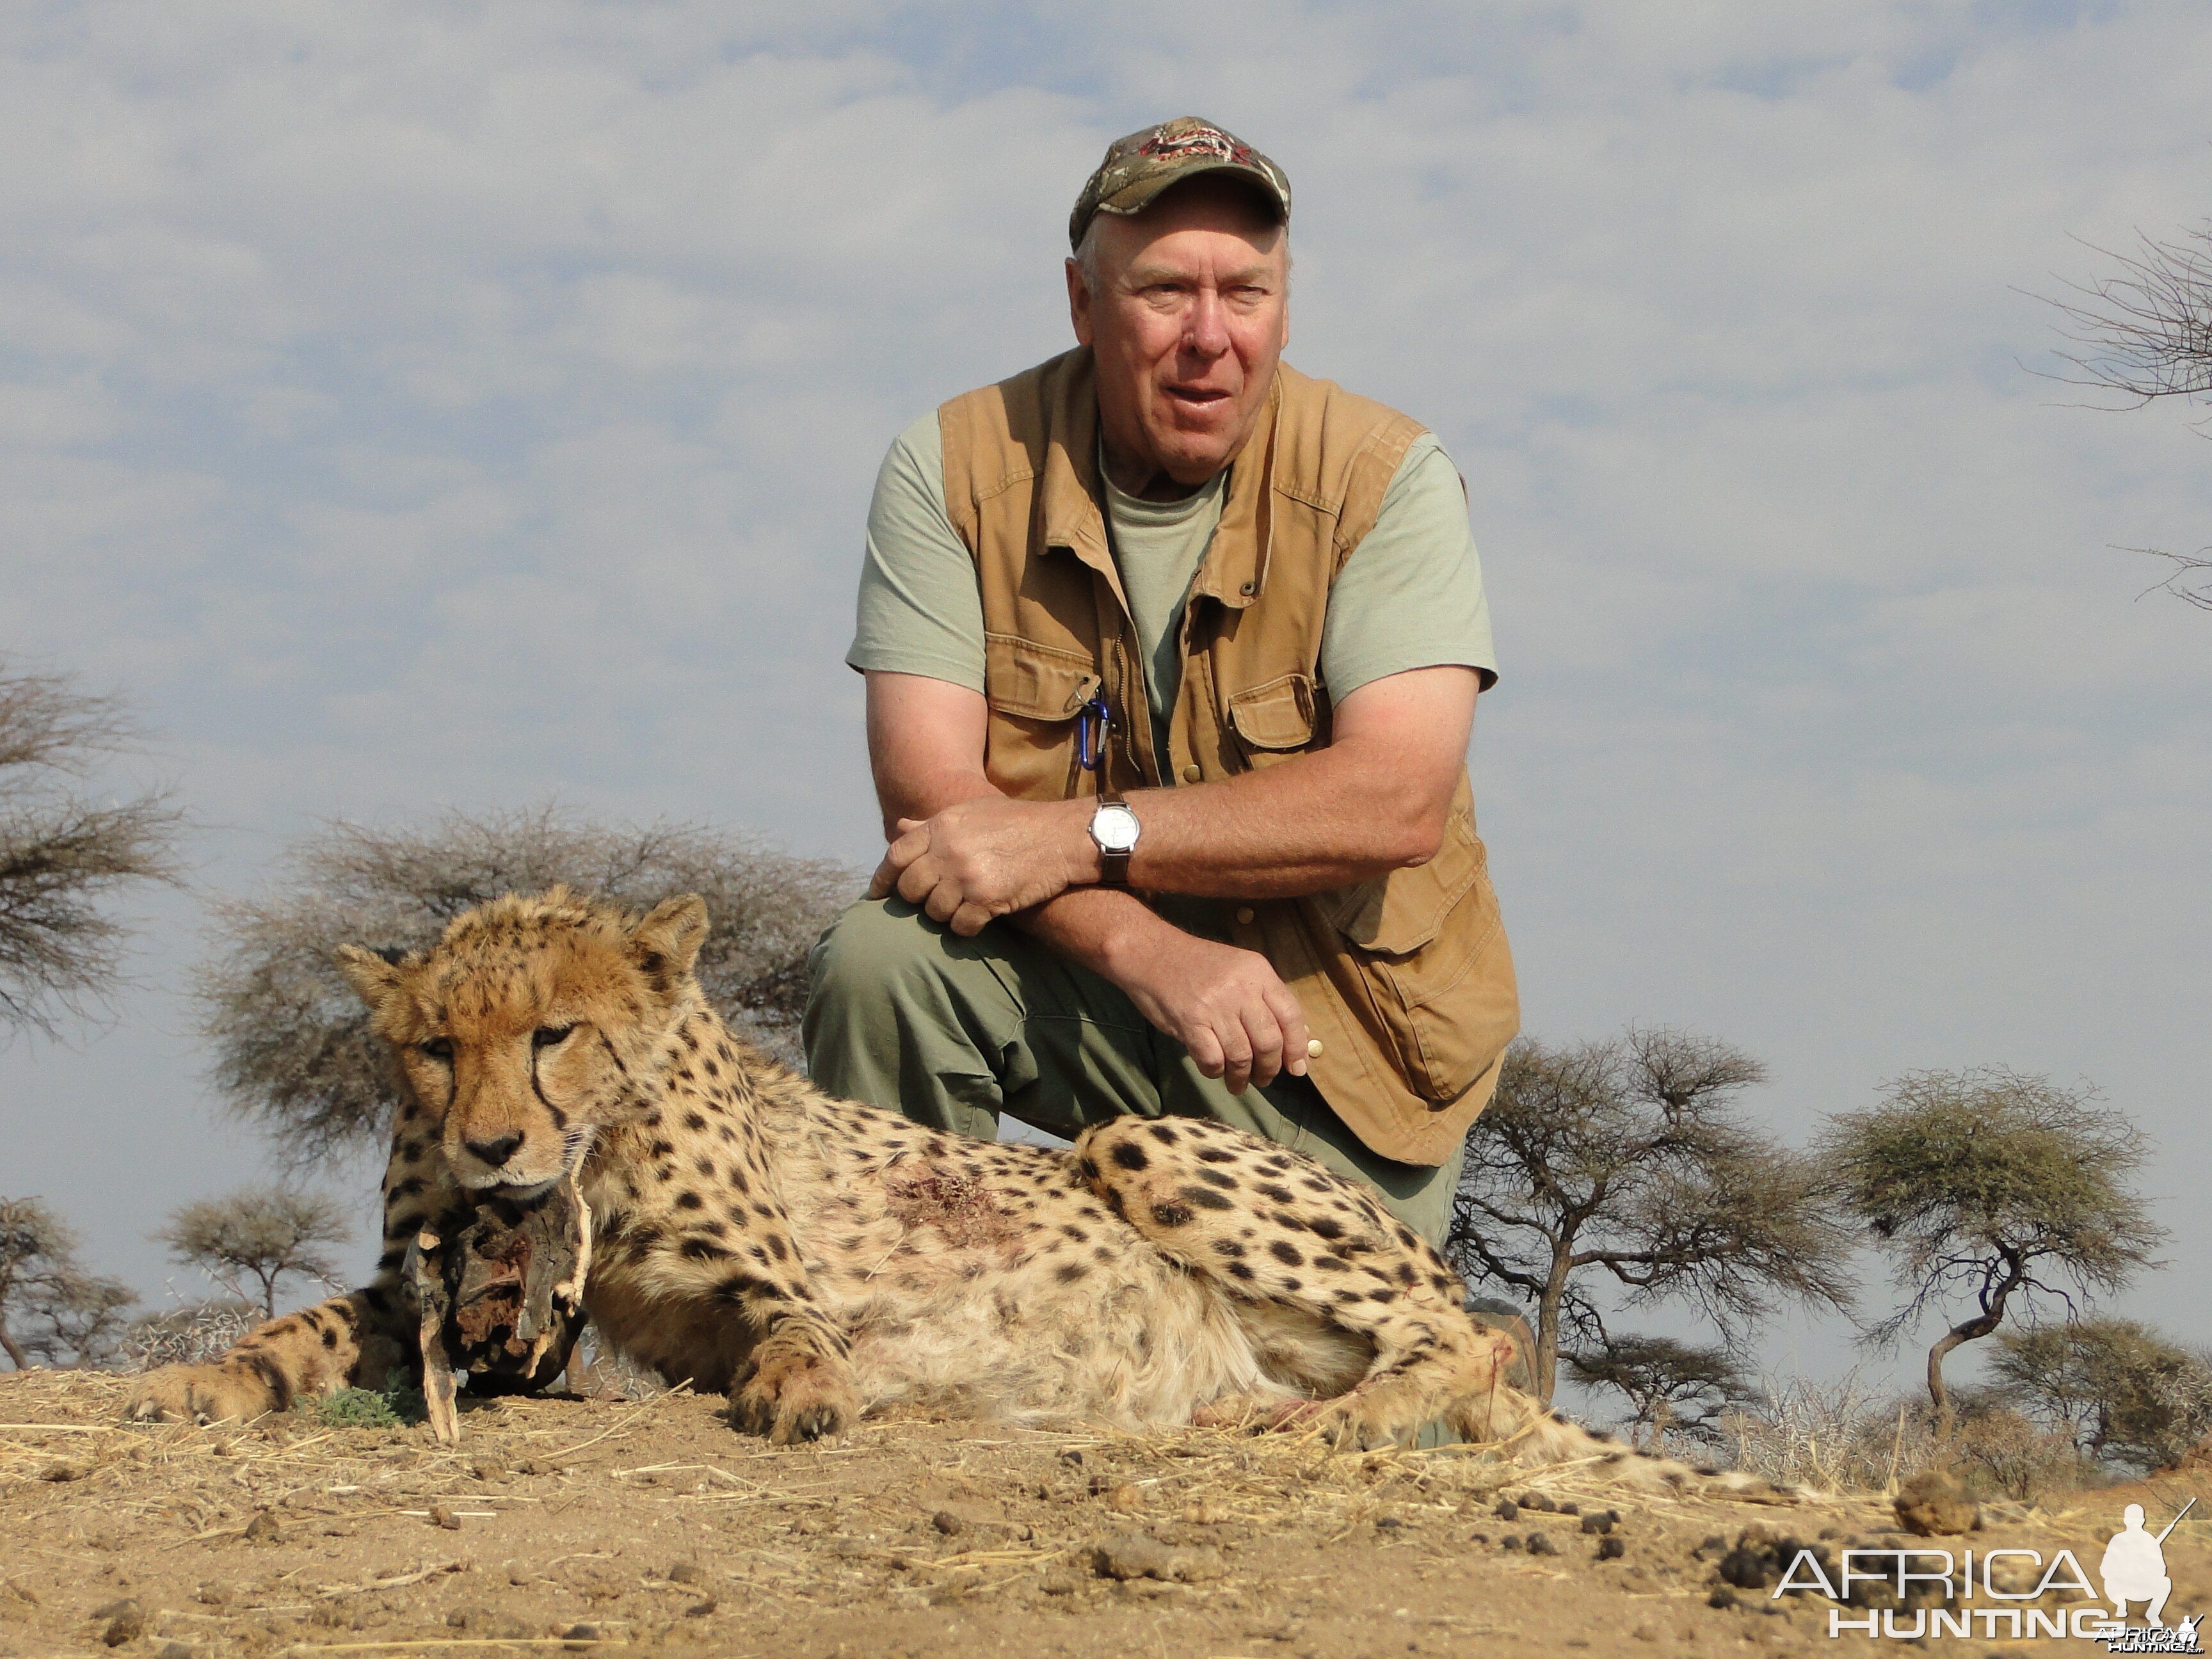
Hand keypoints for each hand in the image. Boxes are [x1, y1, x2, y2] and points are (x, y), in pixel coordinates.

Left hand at [868, 798, 1093, 934]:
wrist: (1062, 837)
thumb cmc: (1018, 822)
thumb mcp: (972, 811)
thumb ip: (933, 824)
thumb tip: (900, 827)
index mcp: (941, 825)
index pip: (895, 855)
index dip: (882, 878)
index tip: (876, 895)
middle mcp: (949, 850)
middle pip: (911, 889)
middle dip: (919, 899)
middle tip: (936, 899)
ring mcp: (967, 876)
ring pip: (934, 911)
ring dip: (945, 914)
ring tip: (962, 906)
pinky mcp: (987, 900)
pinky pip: (960, 926)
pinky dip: (965, 927)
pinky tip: (977, 919)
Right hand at [1111, 929, 1310, 1095]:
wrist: (1150, 953)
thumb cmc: (1196, 965)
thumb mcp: (1238, 969)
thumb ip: (1264, 998)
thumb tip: (1293, 1036)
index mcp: (1257, 972)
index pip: (1290, 1014)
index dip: (1297, 1047)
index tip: (1296, 1068)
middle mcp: (1241, 988)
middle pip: (1269, 1041)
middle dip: (1269, 1068)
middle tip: (1263, 1078)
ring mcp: (1215, 1005)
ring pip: (1242, 1056)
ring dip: (1242, 1077)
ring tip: (1238, 1083)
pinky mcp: (1190, 1022)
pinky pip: (1213, 1060)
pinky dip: (1216, 1071)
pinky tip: (1214, 1070)